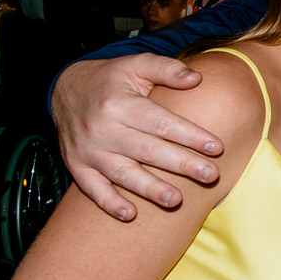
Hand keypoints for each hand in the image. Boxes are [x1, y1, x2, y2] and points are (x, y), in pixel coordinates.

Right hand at [52, 55, 222, 220]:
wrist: (63, 90)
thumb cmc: (110, 79)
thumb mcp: (135, 64)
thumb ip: (166, 69)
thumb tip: (196, 78)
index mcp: (119, 103)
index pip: (161, 123)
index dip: (190, 135)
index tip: (216, 147)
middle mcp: (102, 128)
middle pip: (147, 150)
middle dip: (181, 164)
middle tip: (210, 176)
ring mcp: (88, 150)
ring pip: (122, 173)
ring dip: (149, 189)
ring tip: (176, 200)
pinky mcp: (77, 166)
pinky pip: (92, 189)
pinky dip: (109, 204)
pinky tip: (130, 215)